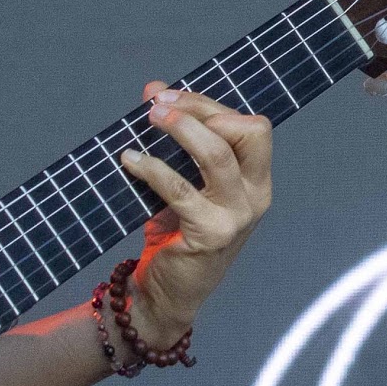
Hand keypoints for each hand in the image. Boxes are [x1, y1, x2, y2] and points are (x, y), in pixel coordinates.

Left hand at [115, 82, 274, 348]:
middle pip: (246, 132)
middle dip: (201, 109)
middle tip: (157, 105)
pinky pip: (181, 190)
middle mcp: (255, 196)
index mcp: (256, 180)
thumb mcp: (184, 182)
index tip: (169, 96)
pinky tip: (130, 160)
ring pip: (218, 156)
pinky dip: (153, 169)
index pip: (251, 126)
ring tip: (149, 118)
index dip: (211, 105)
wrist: (165, 295)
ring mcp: (236, 217)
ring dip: (182, 130)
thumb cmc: (176, 235)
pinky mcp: (209, 234)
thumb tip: (154, 90)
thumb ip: (175, 141)